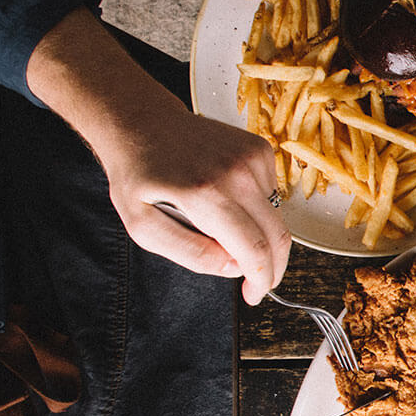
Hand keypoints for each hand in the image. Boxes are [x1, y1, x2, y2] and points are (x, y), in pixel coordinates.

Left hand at [26, 9, 291, 303]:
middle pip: (277, 236)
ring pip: (274, 217)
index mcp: (204, 194)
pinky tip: (228, 196)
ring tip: (221, 222)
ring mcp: (252, 158)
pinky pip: (271, 194)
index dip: (260, 279)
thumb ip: (189, 254)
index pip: (254, 249)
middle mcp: (236, 174)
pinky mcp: (260, 149)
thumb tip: (233, 268)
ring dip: (257, 231)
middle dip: (271, 267)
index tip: (254, 294)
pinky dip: (255, 206)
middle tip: (256, 281)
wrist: (142, 122)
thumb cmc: (137, 175)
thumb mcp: (143, 227)